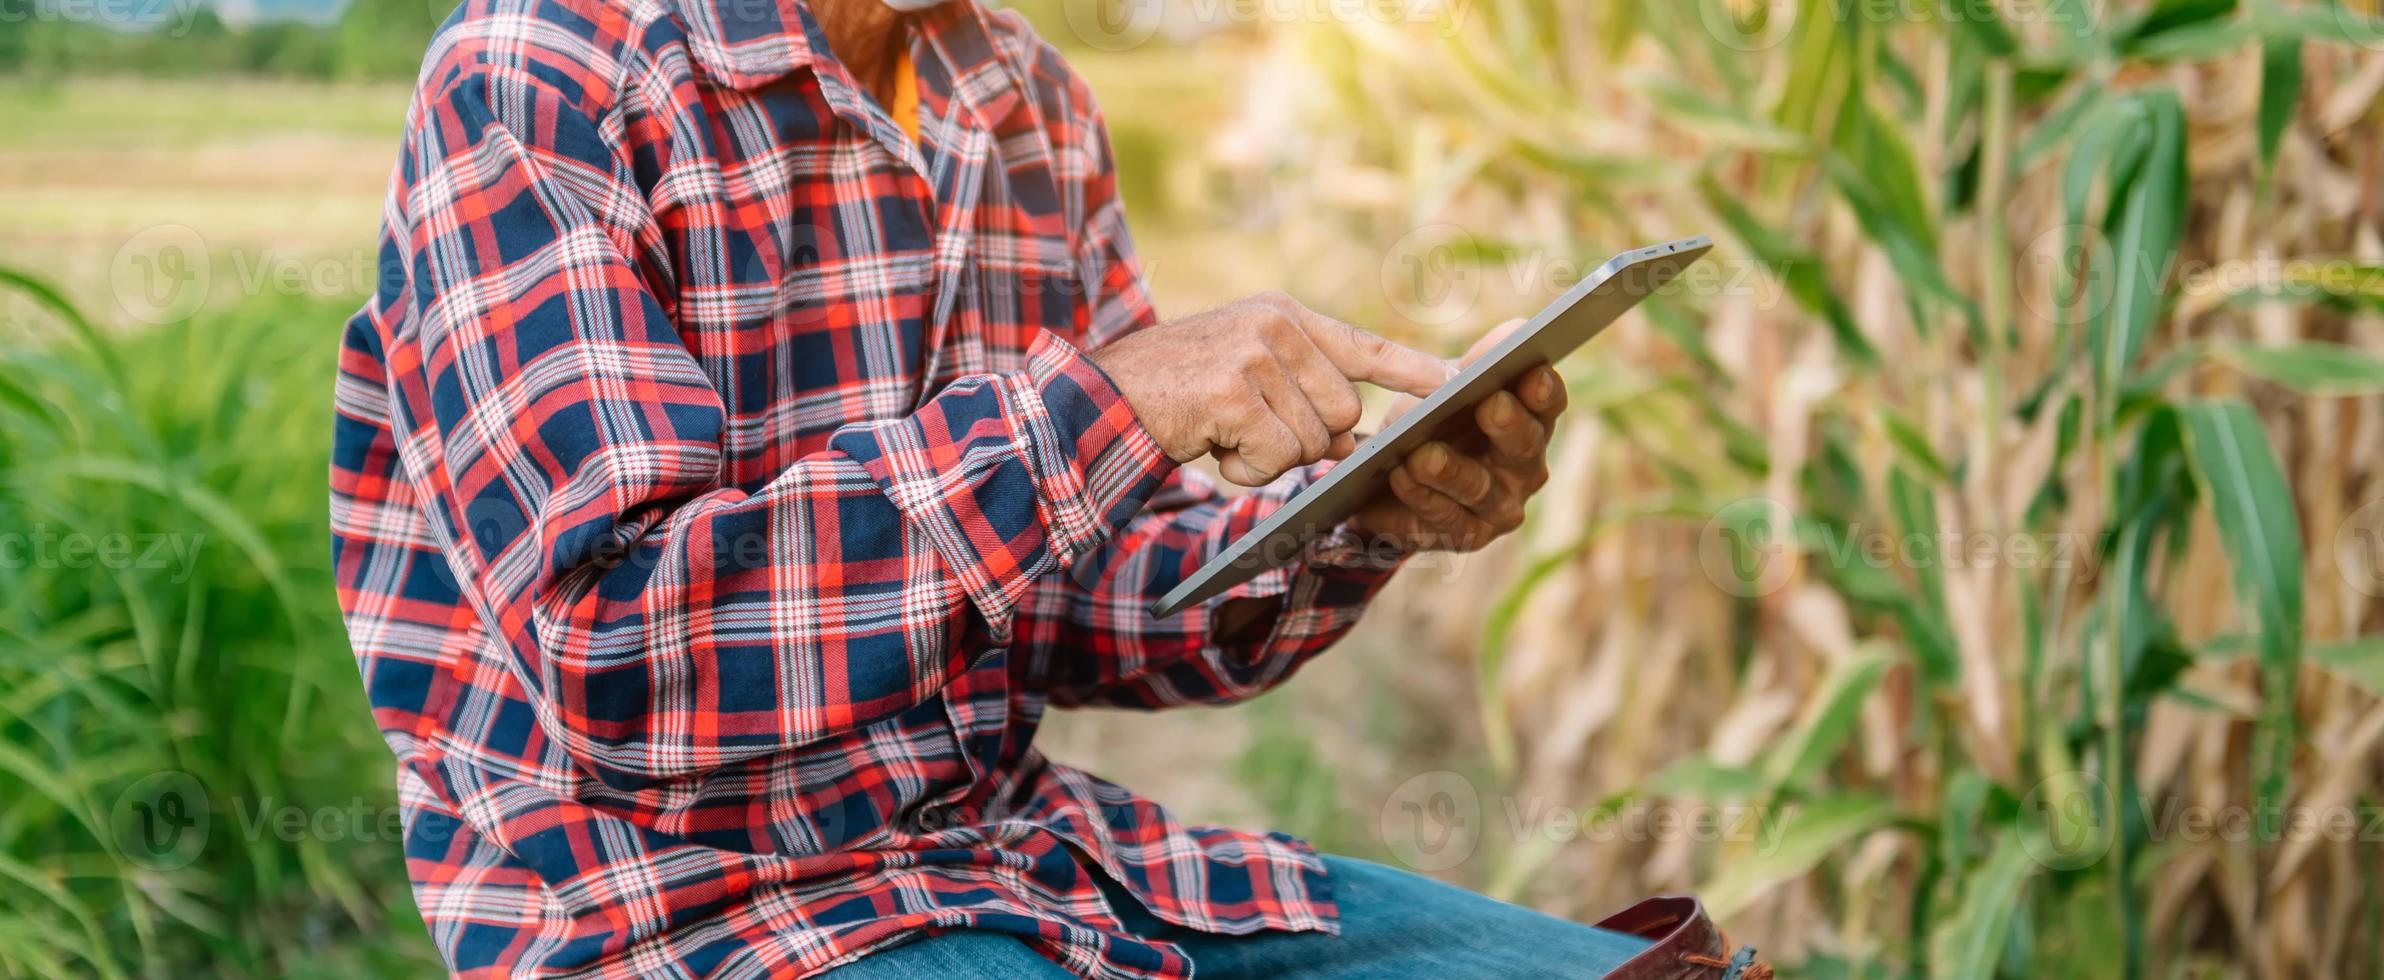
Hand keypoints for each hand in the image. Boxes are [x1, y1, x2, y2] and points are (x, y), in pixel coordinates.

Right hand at [1089, 292, 1451, 485]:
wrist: (1096, 400)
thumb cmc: (1174, 395)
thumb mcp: (1243, 376)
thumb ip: (1302, 394)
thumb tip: (1355, 442)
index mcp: (1283, 316)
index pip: (1365, 345)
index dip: (1415, 371)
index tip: (1463, 383)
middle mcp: (1275, 326)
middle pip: (1345, 414)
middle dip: (1305, 442)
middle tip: (1247, 432)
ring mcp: (1254, 355)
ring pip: (1313, 442)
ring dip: (1270, 459)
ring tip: (1222, 435)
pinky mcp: (1231, 391)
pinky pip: (1276, 457)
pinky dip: (1245, 470)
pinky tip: (1210, 447)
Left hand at [1348, 318, 1564, 552]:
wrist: (1387, 479)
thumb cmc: (1432, 421)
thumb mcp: (1449, 386)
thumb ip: (1480, 361)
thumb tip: (1517, 328)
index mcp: (1531, 423)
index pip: (1548, 404)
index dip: (1543, 390)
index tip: (1532, 371)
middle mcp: (1525, 469)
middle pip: (1524, 448)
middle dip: (1508, 425)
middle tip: (1490, 404)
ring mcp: (1498, 508)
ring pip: (1479, 489)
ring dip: (1451, 470)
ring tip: (1422, 454)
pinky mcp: (1464, 536)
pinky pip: (1443, 518)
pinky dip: (1419, 496)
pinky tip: (1399, 476)